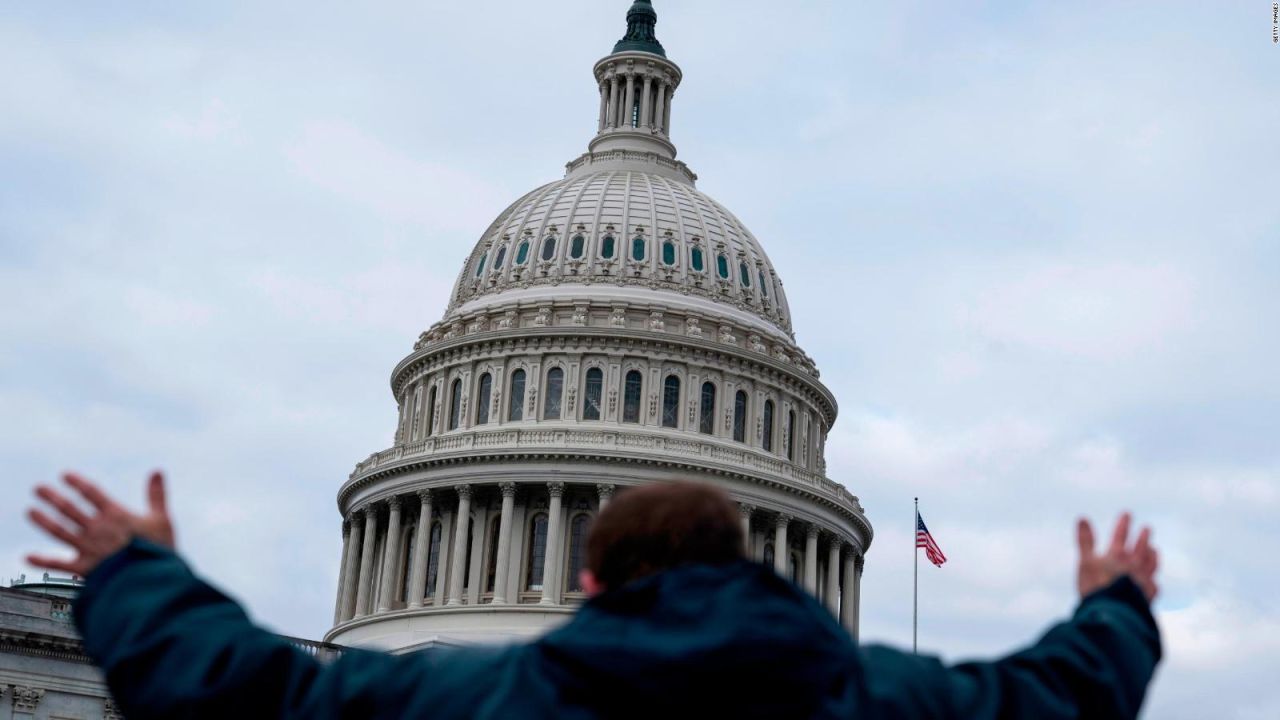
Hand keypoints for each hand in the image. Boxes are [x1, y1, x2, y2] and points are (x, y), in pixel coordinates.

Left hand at [27, 471, 175, 576]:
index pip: (92, 493)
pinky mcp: (84, 568)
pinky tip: (28, 556)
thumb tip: (157, 471)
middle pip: (69, 508)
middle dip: (52, 497)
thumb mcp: (162, 519)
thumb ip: (157, 495)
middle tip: (37, 489)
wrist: (149, 579)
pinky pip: (59, 563)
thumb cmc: (159, 549)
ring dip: (43, 520)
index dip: (77, 483)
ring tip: (30, 511)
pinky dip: (43, 560)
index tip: (65, 476)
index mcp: (116, 514)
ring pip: (59, 530)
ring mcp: (88, 547)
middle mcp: (97, 528)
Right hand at [1076, 512, 1158, 602]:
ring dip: (1152, 555)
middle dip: (1143, 537)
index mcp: (1117, 555)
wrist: (1114, 614)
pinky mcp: (1148, 596)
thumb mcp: (1085, 562)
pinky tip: (1154, 582)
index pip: (1121, 535)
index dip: (1123, 524)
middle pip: (1141, 547)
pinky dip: (1153, 581)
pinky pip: (1154, 585)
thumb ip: (1085, 541)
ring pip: (1151, 564)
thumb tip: (1082, 518)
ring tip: (1155, 550)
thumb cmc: (1096, 588)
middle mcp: (1134, 565)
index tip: (1127, 514)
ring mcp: (1144, 580)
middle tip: (1147, 529)